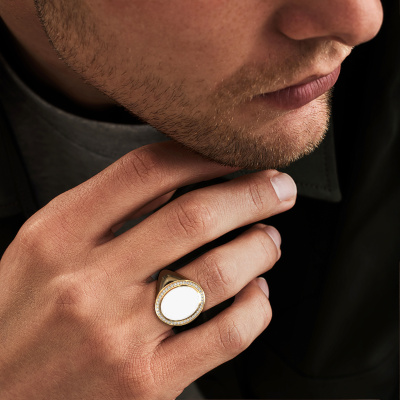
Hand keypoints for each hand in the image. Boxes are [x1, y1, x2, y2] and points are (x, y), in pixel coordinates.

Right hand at [0, 142, 295, 398]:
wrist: (0, 396)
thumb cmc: (20, 317)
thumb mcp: (44, 249)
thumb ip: (105, 210)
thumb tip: (176, 179)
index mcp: (57, 237)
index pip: (147, 171)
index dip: (203, 155)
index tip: (233, 156)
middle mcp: (87, 284)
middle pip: (195, 216)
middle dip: (252, 194)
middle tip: (278, 187)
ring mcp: (118, 337)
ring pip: (220, 274)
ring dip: (259, 248)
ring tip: (269, 239)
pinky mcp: (147, 384)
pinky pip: (226, 335)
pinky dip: (256, 307)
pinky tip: (256, 293)